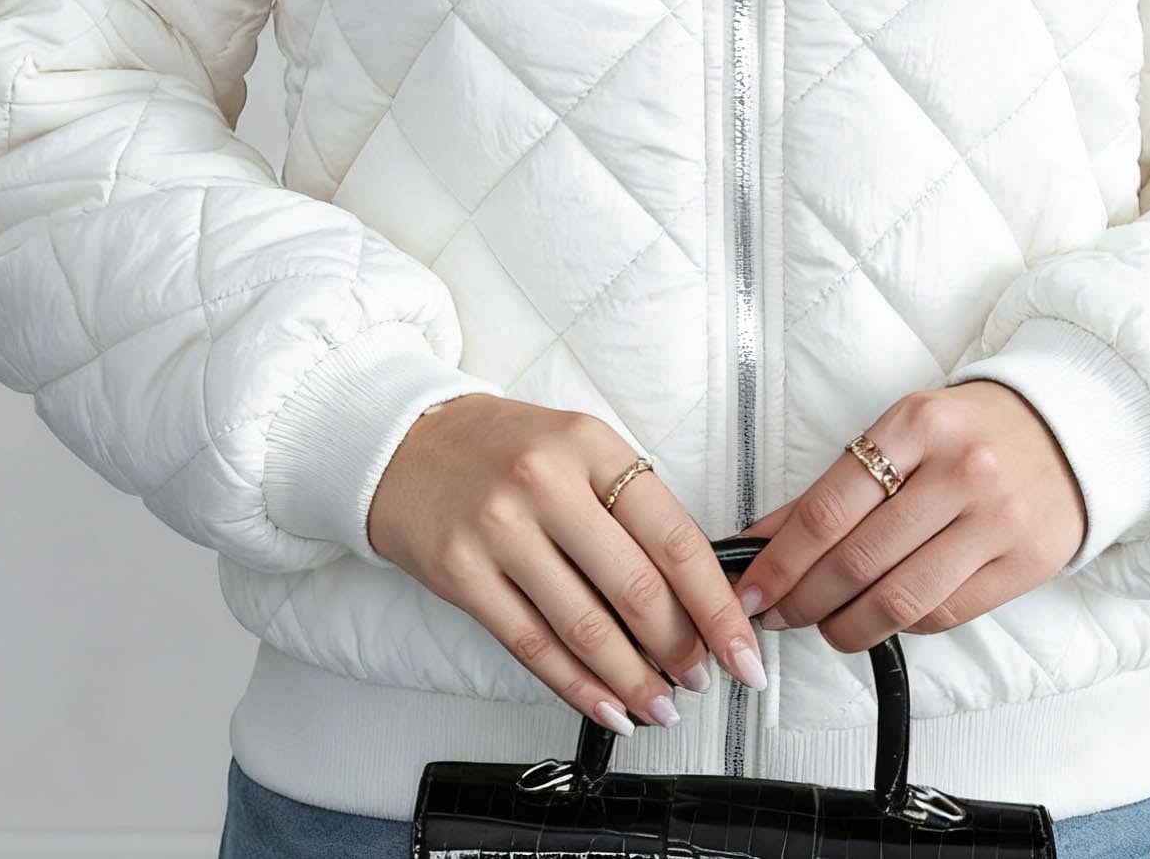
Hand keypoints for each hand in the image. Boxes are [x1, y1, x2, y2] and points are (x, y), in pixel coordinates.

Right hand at [367, 394, 767, 732]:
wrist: (406, 442)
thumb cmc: (505, 450)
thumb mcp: (578, 448)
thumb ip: (631, 507)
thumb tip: (695, 593)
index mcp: (592, 445)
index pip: (674, 537)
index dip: (717, 606)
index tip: (743, 649)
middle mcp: (547, 482)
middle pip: (635, 587)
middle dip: (681, 649)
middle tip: (702, 679)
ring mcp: (500, 529)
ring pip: (585, 627)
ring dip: (634, 680)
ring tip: (661, 705)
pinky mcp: (461, 573)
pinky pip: (532, 646)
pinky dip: (578, 687)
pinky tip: (608, 707)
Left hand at [731, 381, 1086, 650]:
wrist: (1067, 429)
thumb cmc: (972, 430)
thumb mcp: (903, 432)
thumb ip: (837, 485)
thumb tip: (767, 538)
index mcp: (917, 425)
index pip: (829, 507)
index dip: (782, 559)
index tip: (754, 586)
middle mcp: (960, 470)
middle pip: (860, 559)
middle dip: (806, 599)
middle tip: (781, 614)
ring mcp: (997, 519)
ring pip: (900, 599)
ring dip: (848, 625)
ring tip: (827, 625)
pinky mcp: (1026, 563)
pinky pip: (945, 613)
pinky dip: (902, 625)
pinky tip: (883, 616)